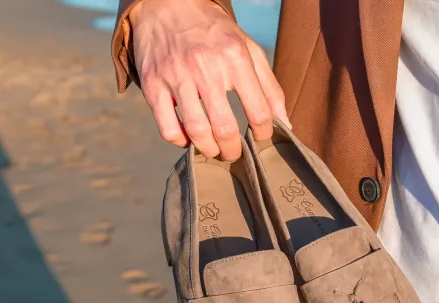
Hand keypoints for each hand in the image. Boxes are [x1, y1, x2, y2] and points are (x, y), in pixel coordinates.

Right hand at [129, 0, 289, 158]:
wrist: (166, 5)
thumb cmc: (213, 32)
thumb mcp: (247, 48)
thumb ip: (270, 87)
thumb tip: (285, 125)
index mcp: (235, 56)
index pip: (259, 111)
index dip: (264, 132)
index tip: (260, 136)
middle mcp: (205, 66)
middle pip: (225, 128)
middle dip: (233, 150)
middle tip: (234, 152)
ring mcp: (176, 76)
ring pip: (197, 131)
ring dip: (209, 150)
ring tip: (214, 150)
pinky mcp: (153, 84)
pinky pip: (167, 128)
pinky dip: (180, 142)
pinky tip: (188, 138)